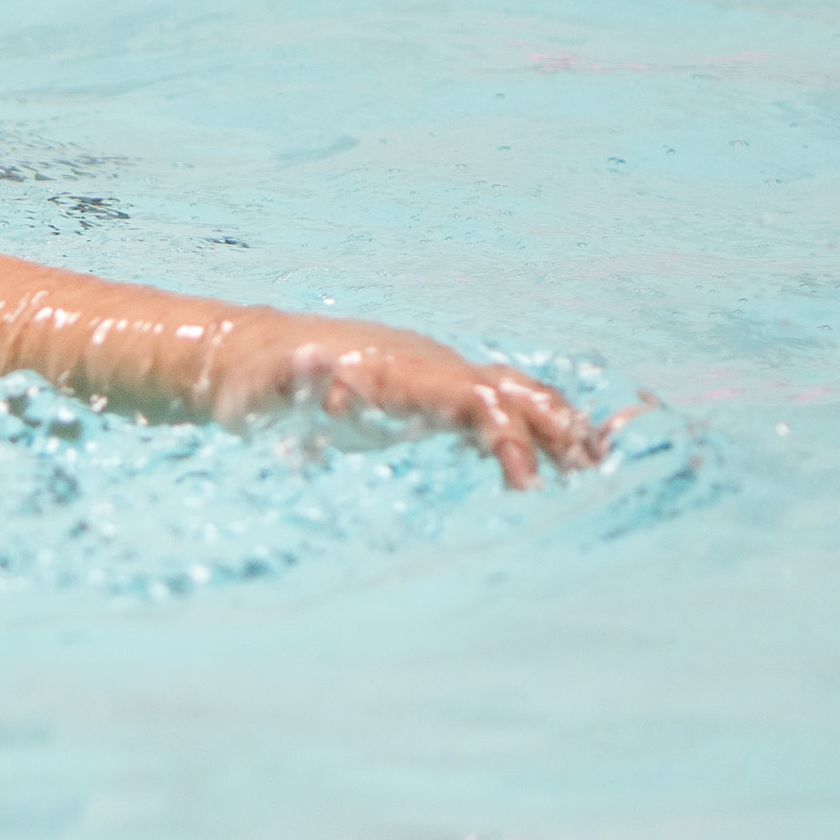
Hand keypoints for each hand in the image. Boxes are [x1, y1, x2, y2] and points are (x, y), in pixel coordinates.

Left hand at [214, 328, 626, 489]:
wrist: (246, 354)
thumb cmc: (256, 381)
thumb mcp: (264, 388)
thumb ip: (293, 381)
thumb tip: (312, 361)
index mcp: (395, 369)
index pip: (470, 398)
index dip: (505, 436)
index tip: (526, 484)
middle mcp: (423, 364)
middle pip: (507, 390)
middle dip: (552, 429)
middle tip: (590, 477)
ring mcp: (427, 371)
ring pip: (507, 389)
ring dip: (551, 422)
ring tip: (593, 466)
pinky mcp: (424, 387)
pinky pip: (488, 396)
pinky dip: (528, 419)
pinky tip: (554, 455)